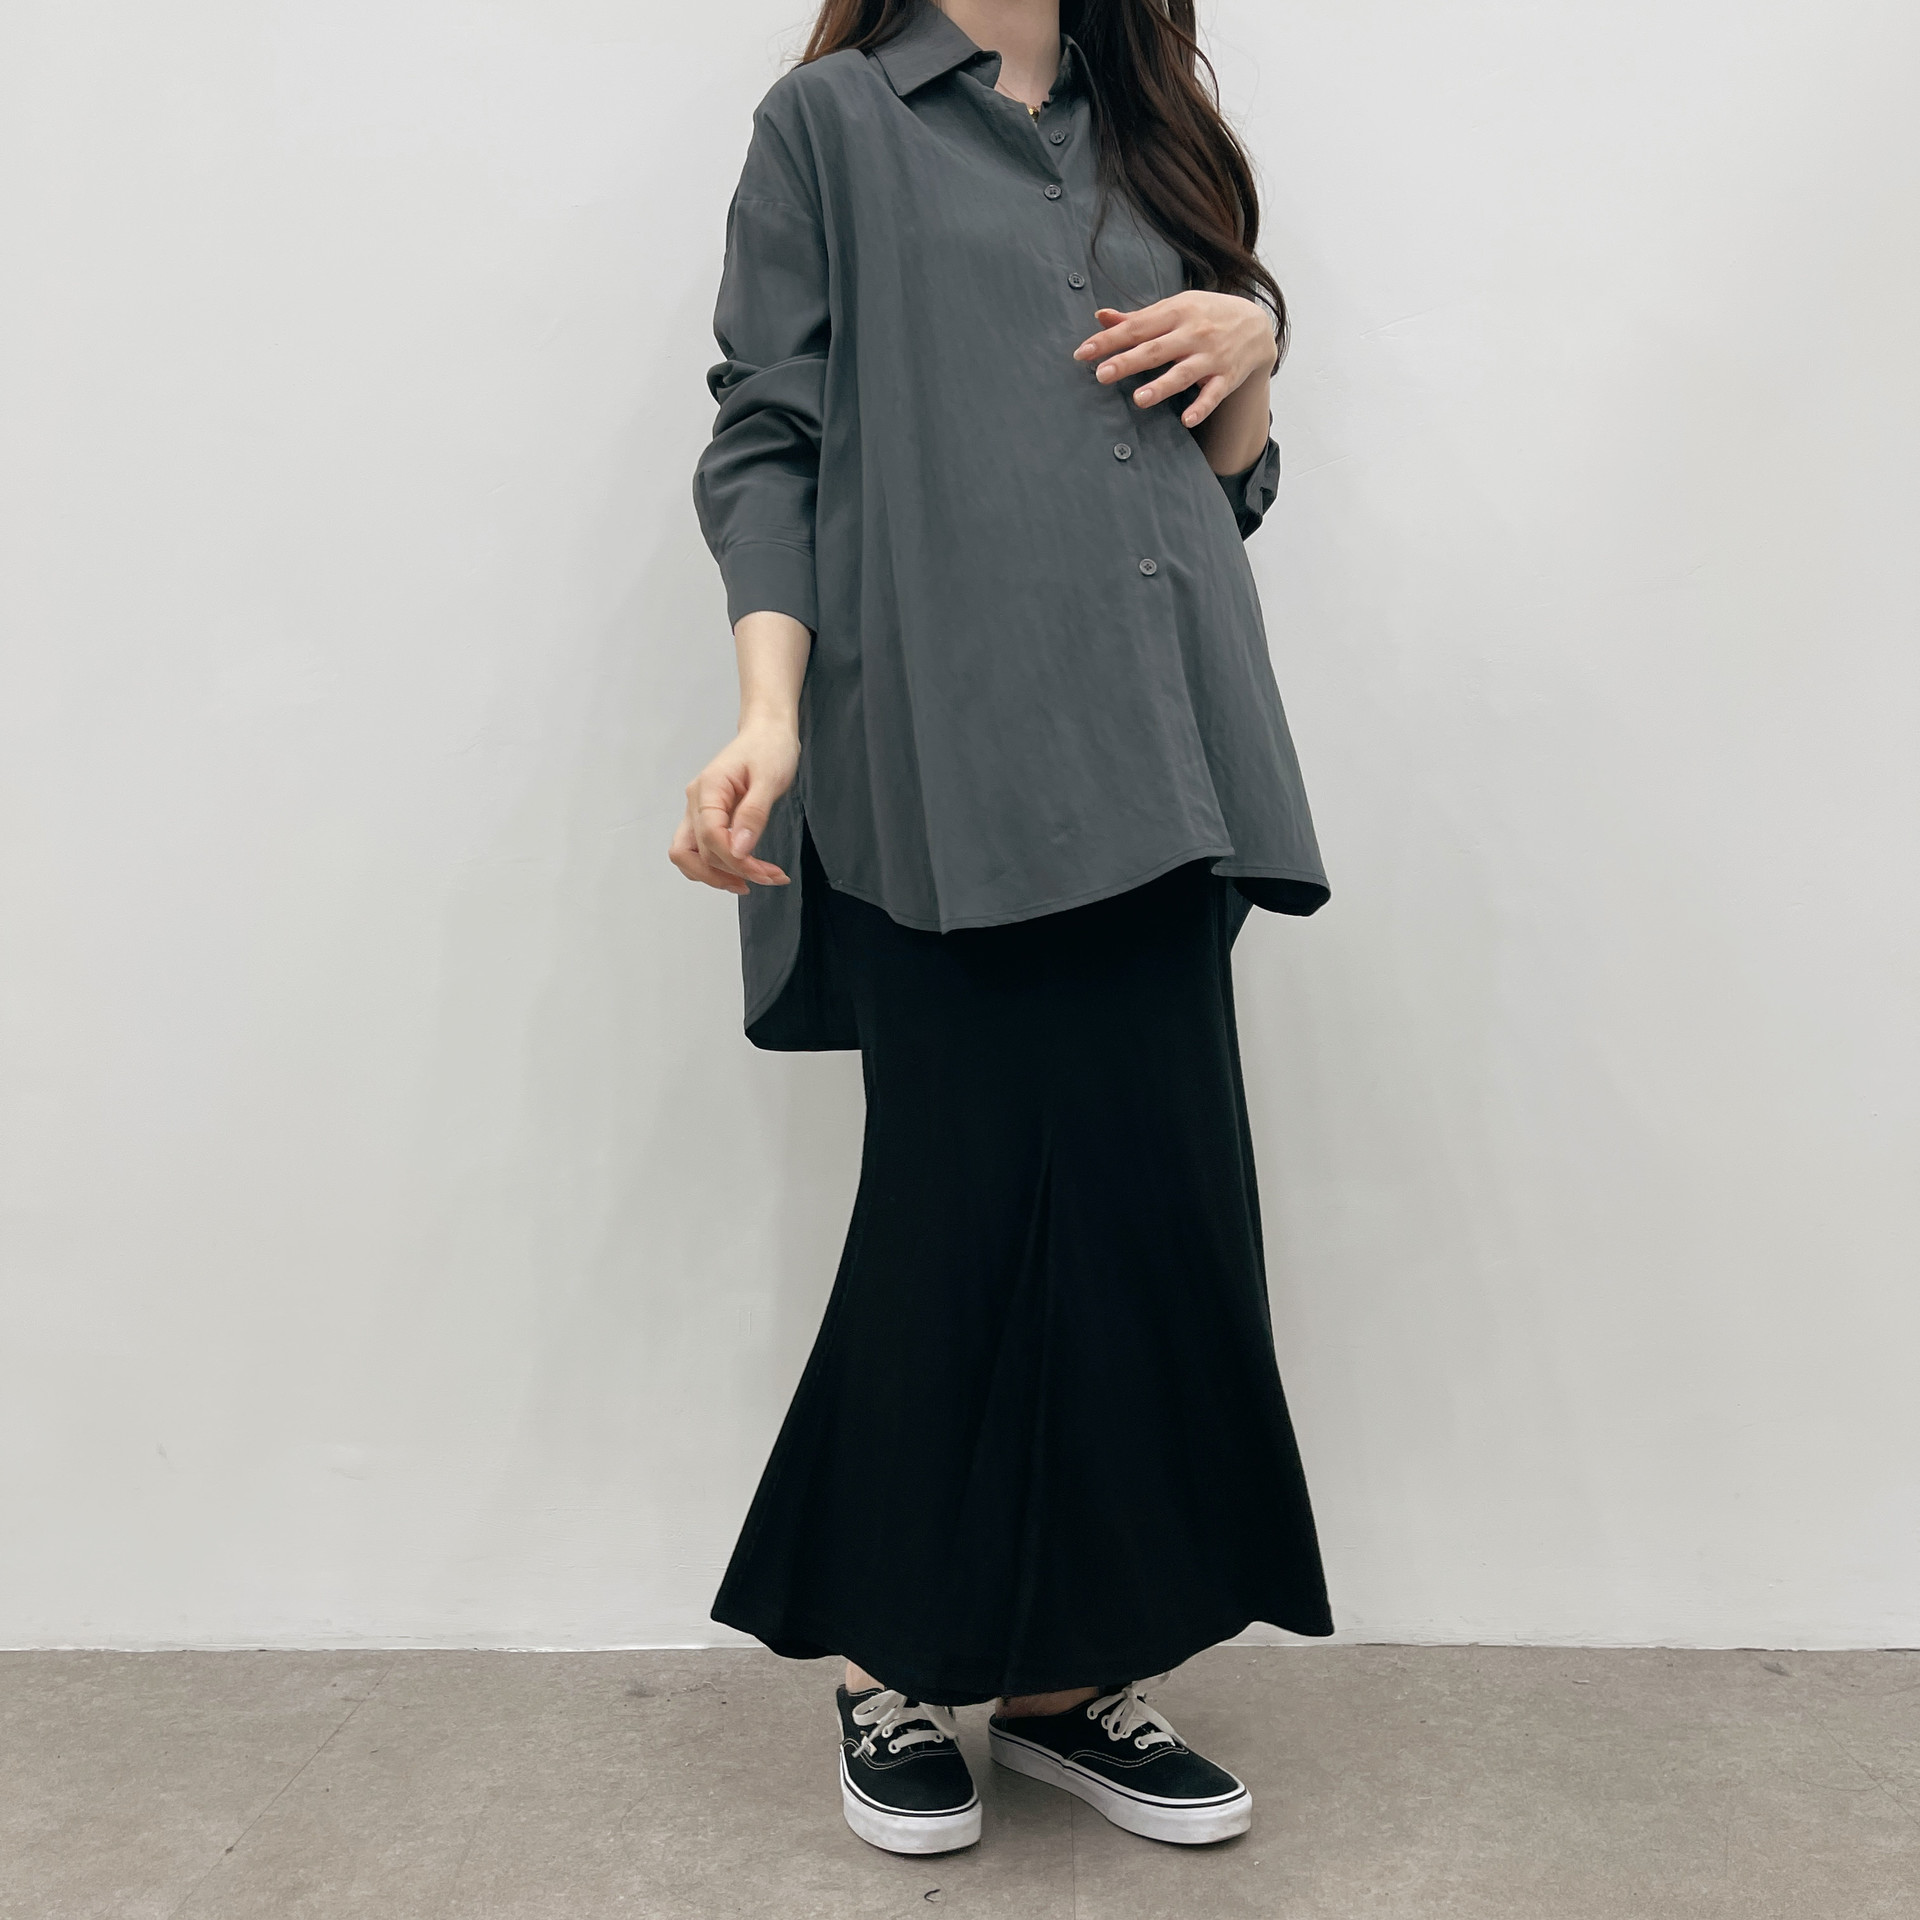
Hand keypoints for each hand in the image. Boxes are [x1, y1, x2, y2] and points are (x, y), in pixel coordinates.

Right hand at [668, 720, 799, 894]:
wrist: (767, 733)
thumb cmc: (769, 748)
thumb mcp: (769, 779)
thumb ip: (753, 814)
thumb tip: (739, 849)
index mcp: (708, 789)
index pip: (709, 836)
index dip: (733, 860)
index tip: (762, 870)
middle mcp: (696, 803)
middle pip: (694, 853)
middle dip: (731, 872)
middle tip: (766, 877)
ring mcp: (698, 812)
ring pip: (690, 856)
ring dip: (718, 876)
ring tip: (754, 881)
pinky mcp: (709, 818)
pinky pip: (702, 850)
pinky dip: (720, 867)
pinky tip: (745, 871)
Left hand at [1073, 292, 1276, 427]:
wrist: (1256, 325)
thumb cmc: (1206, 315)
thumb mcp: (1175, 307)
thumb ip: (1138, 318)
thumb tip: (1100, 317)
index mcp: (1176, 313)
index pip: (1137, 328)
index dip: (1109, 340)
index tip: (1083, 353)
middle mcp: (1193, 334)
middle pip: (1156, 350)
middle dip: (1128, 361)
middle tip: (1101, 375)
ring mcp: (1211, 357)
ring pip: (1184, 373)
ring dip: (1162, 386)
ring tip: (1139, 399)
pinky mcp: (1227, 377)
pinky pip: (1213, 395)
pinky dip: (1201, 407)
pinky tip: (1186, 421)